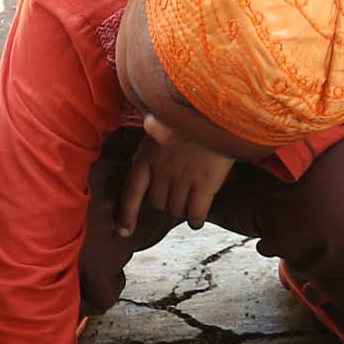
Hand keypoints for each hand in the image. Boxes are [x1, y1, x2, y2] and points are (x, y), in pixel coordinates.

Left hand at [115, 117, 233, 231]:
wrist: (221, 111)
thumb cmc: (192, 115)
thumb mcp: (164, 119)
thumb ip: (154, 134)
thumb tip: (148, 128)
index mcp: (146, 156)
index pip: (130, 192)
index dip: (126, 215)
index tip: (123, 232)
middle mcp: (161, 170)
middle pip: (156, 204)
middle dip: (164, 203)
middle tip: (175, 193)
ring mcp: (183, 178)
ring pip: (175, 211)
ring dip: (180, 211)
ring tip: (188, 201)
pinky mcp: (205, 183)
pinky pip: (195, 213)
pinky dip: (195, 219)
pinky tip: (197, 218)